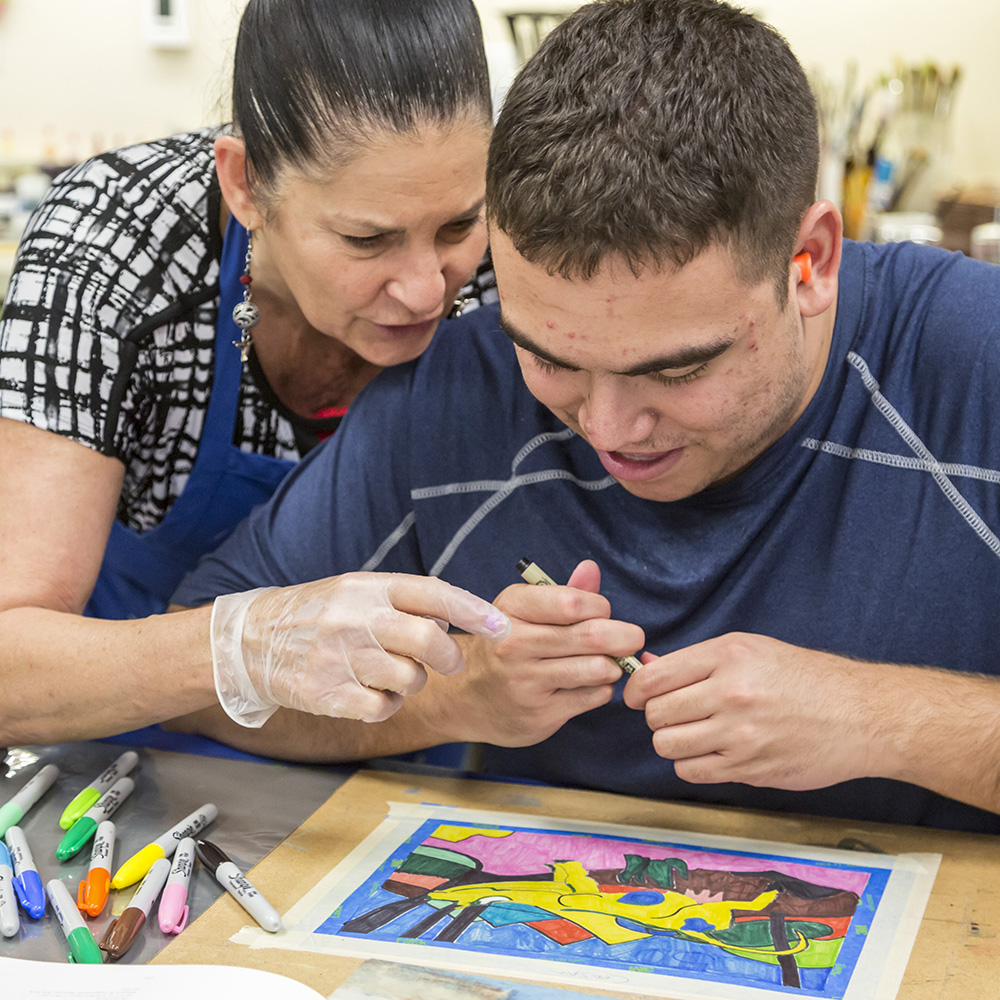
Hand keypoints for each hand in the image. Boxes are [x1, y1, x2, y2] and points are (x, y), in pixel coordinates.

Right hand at [210, 573, 510, 726]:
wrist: (251, 639)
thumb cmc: (317, 613)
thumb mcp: (357, 590)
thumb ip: (404, 600)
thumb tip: (456, 614)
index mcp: (368, 588)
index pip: (432, 593)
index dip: (472, 610)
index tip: (501, 626)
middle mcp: (356, 619)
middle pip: (428, 641)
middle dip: (449, 658)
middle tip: (448, 664)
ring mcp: (340, 657)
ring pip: (409, 679)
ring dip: (413, 682)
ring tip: (390, 674)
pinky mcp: (327, 694)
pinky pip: (383, 708)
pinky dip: (387, 706)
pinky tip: (371, 693)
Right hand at [449, 560, 644, 746]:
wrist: (467, 698)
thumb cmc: (507, 645)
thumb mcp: (524, 612)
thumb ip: (563, 593)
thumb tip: (591, 569)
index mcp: (512, 609)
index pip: (571, 602)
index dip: (599, 606)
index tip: (602, 612)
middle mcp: (514, 643)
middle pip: (591, 635)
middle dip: (624, 636)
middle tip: (632, 638)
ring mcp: (526, 681)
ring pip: (597, 668)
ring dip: (613, 665)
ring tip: (608, 662)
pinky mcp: (539, 714)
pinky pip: (593, 697)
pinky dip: (602, 688)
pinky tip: (590, 683)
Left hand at [624, 633, 885, 789]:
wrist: (863, 715)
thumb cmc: (807, 678)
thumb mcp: (752, 649)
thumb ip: (698, 660)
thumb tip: (647, 668)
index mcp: (728, 656)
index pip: (654, 677)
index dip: (636, 689)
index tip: (637, 696)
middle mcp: (731, 694)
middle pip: (656, 714)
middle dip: (657, 716)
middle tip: (674, 715)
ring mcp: (740, 735)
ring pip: (668, 745)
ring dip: (672, 742)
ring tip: (692, 734)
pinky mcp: (750, 769)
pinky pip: (692, 771)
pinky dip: (692, 764)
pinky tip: (710, 753)